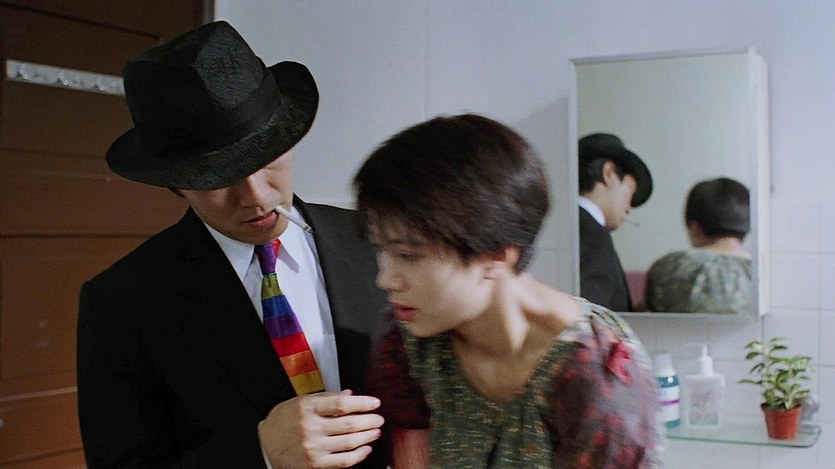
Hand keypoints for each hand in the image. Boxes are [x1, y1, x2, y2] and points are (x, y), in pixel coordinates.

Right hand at [259, 389, 383, 468]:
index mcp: (308, 407)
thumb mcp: (301, 401)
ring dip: (367, 436)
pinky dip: (358, 455)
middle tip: (379, 418)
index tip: (374, 402)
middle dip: (369, 421)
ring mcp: (313, 448)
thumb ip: (326, 397)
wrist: (265, 445)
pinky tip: (365, 449)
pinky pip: (343, 461)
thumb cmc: (284, 420)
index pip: (342, 404)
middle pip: (348, 424)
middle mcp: (310, 427)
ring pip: (349, 442)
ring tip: (376, 431)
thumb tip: (350, 395)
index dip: (362, 403)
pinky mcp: (315, 464)